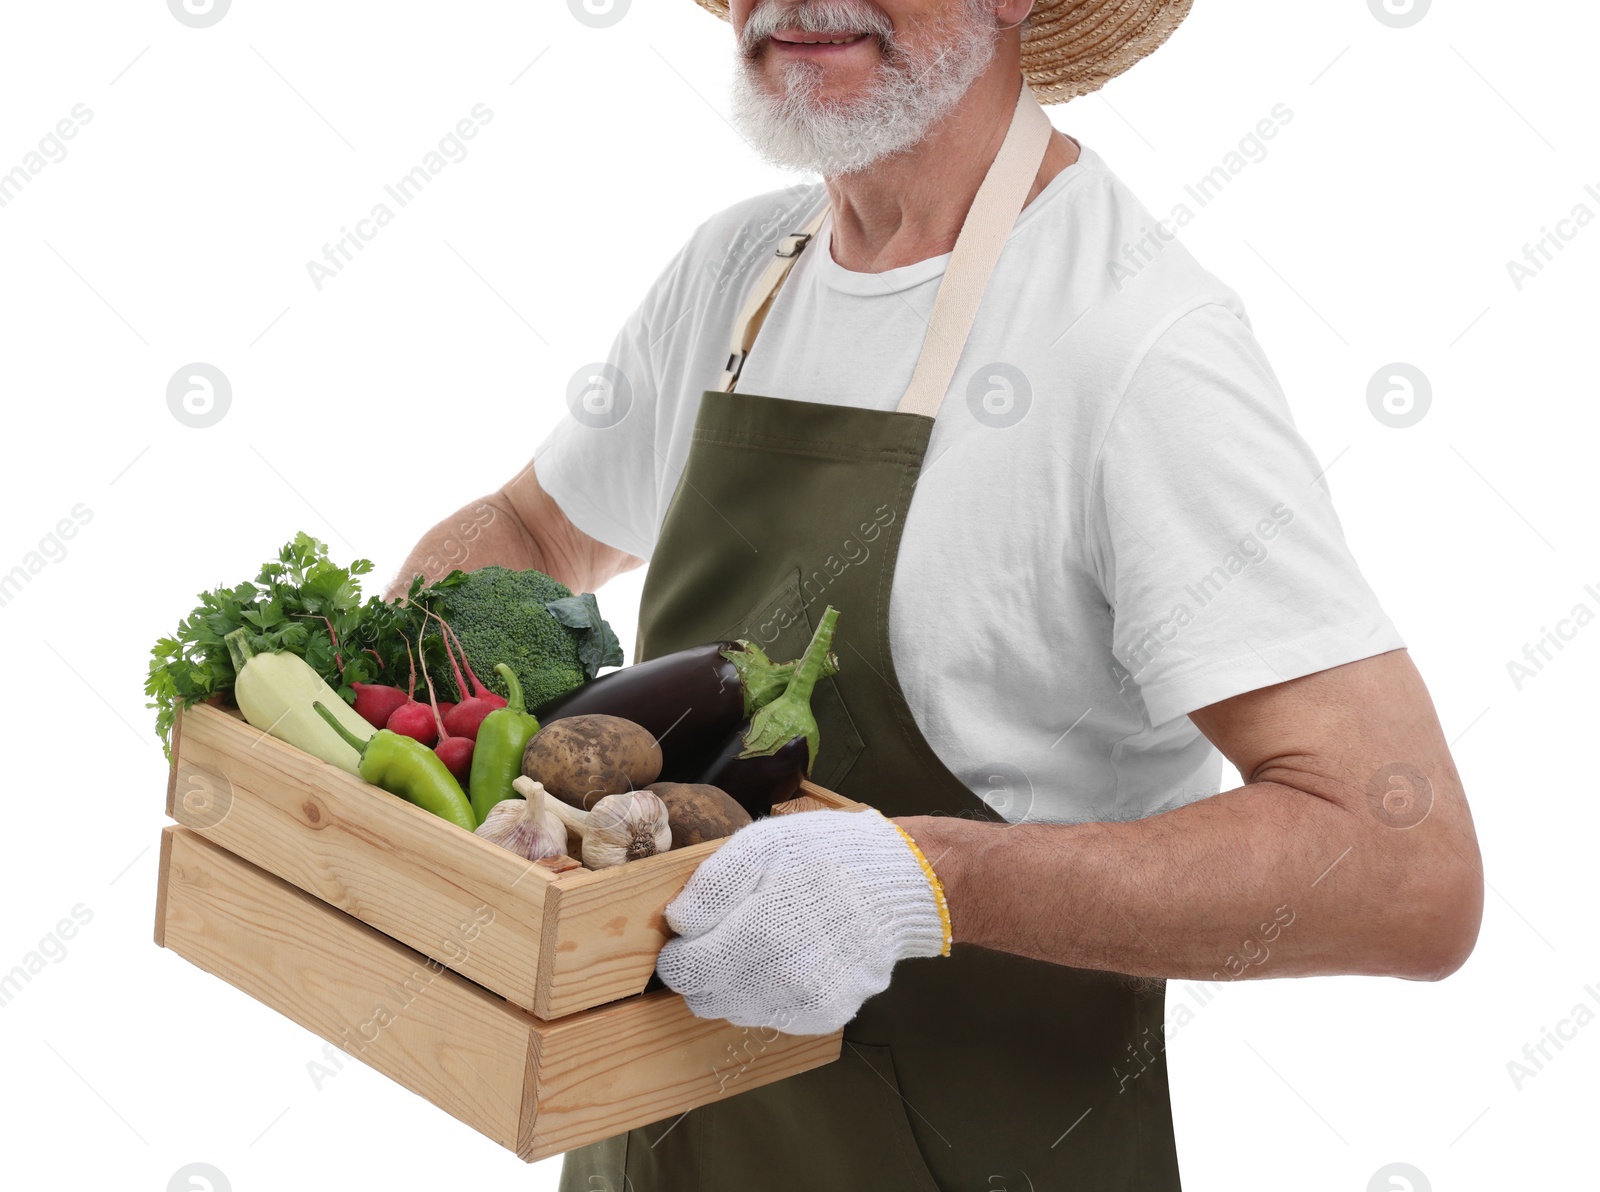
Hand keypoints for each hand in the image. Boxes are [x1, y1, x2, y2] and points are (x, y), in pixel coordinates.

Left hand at [655, 808, 948, 1034]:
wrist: (898, 883)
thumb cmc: (826, 856)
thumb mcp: (761, 846)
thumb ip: (711, 886)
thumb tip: (677, 924)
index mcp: (758, 936)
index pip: (683, 972)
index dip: (680, 951)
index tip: (693, 934)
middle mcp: (780, 982)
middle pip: (705, 1000)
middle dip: (706, 971)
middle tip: (729, 934)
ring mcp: (805, 1003)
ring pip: (737, 1012)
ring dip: (737, 985)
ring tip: (765, 941)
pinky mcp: (825, 1015)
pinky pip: (774, 1016)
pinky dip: (772, 993)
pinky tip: (793, 957)